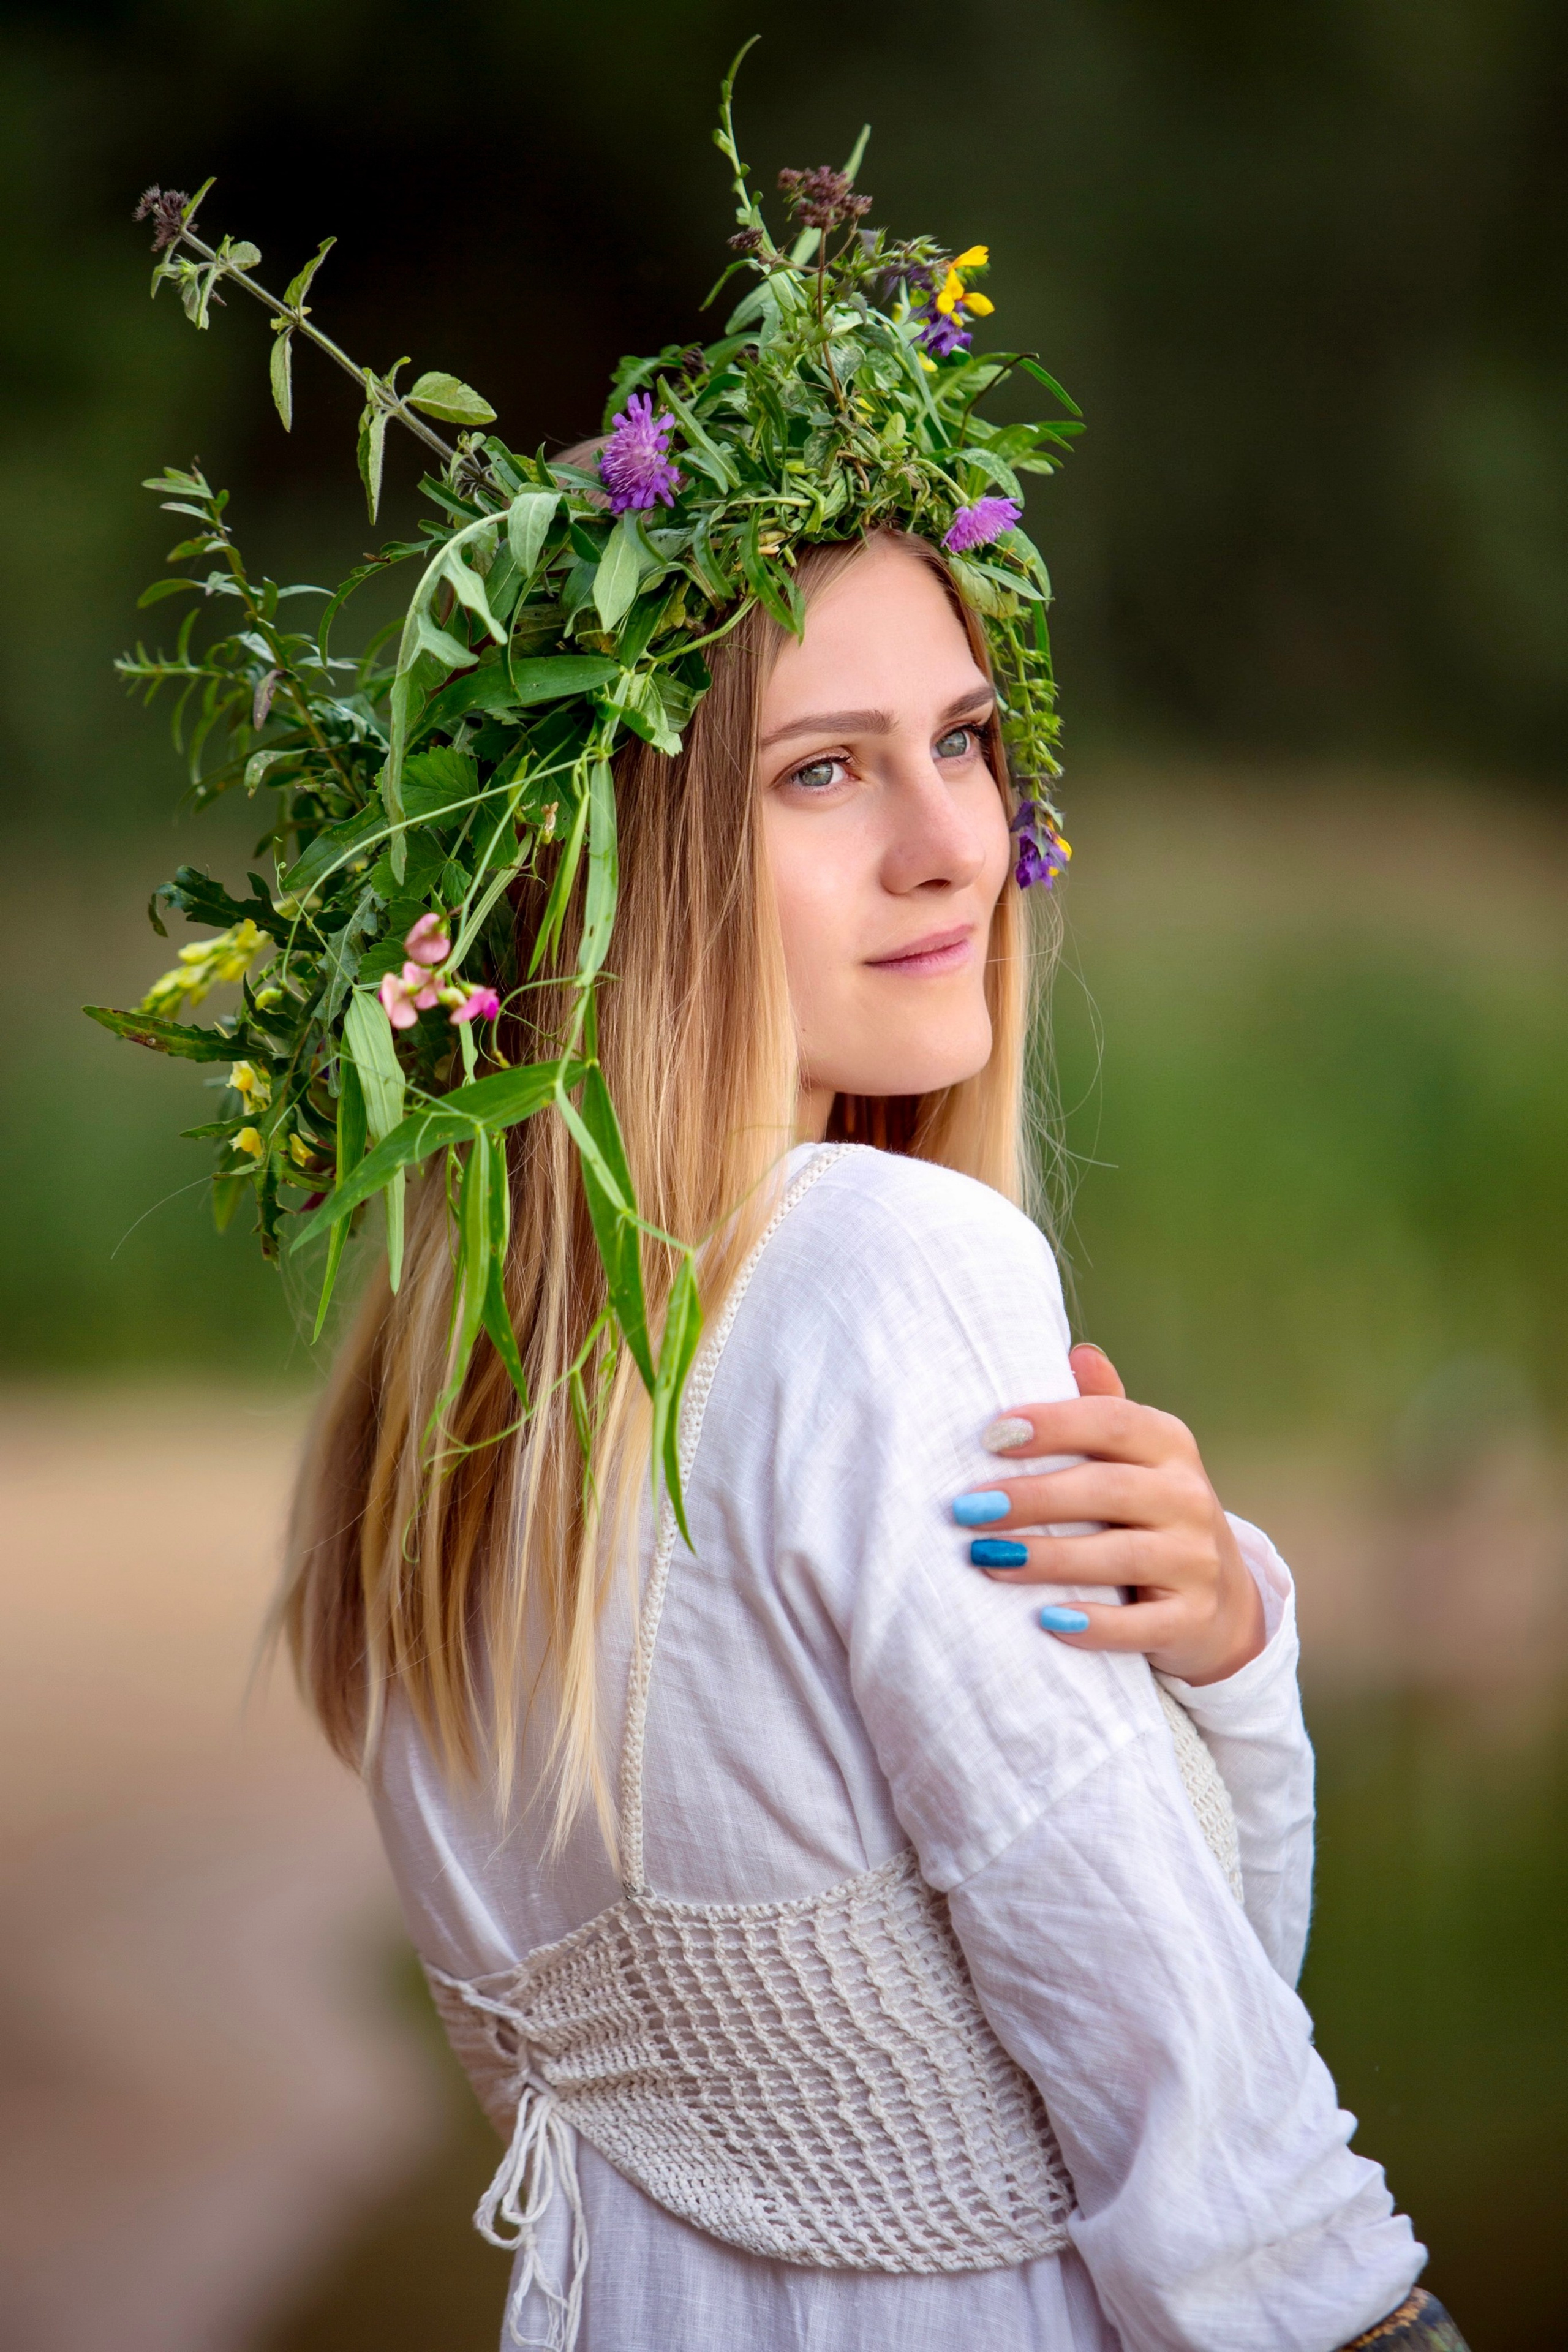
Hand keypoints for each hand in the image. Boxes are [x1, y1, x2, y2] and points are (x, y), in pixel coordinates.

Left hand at [953, 1344, 1265, 1685]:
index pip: (1113, 1421)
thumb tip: (1078, 1353)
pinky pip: (1140, 1625)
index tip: (991, 1436)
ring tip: (987, 1560)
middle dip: (1033, 1497)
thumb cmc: (1150, 1515)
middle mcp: (1190, 1497)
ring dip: (1047, 1559)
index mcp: (1170, 1445)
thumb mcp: (1137, 1458)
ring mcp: (1197, 1561)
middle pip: (1108, 1489)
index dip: (1053, 1425)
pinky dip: (1092, 1624)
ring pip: (1120, 1556)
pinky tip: (1045, 1621)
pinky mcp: (1194, 1619)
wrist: (1221, 1603)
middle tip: (967, 1509)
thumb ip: (1105, 1410)